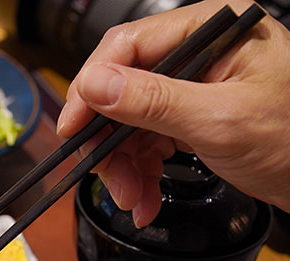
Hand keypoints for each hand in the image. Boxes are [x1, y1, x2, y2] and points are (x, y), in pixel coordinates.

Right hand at [57, 0, 289, 225]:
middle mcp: (199, 52)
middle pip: (122, 89)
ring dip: (123, 166)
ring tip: (133, 198)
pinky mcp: (190, 115)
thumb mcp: (218, 120)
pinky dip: (139, 173)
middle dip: (110, 140)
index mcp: (211, 30)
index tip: (72, 126)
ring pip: (128, 122)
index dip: (92, 87)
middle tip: (104, 176)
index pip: (128, 45)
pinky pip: (146, 141)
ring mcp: (193, 86)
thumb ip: (152, 100)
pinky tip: (144, 197)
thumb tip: (95, 84)